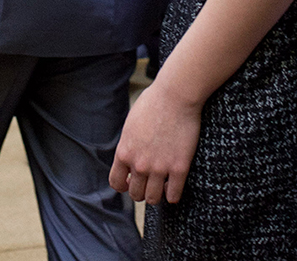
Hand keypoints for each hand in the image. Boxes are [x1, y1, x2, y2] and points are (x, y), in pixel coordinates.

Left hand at [109, 78, 201, 204]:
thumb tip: (129, 160)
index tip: (131, 181)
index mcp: (124, 151)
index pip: (116, 182)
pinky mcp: (179, 168)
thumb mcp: (131, 125)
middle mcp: (139, 164)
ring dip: (156, 195)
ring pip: (153, 199)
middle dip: (141, 191)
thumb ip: (129, 145)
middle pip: (136, 194)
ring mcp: (159, 168)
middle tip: (148, 183)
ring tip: (161, 186)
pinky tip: (174, 187)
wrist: (174, 97)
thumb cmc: (152, 105)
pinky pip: (174, 195)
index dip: (123, 185)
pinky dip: (173, 195)